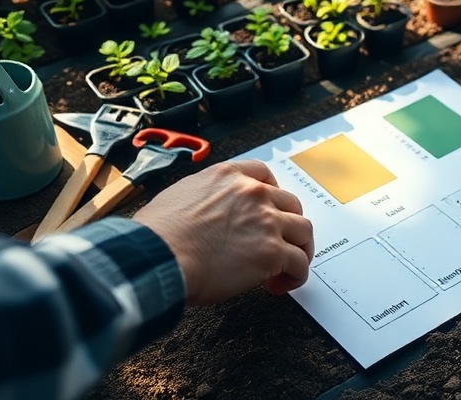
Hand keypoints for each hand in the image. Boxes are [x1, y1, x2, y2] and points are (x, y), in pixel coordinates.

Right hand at [132, 160, 312, 304]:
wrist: (159, 257)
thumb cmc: (157, 235)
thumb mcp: (178, 197)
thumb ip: (202, 199)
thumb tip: (202, 217)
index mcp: (227, 176)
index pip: (263, 174)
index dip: (271, 194)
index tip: (269, 209)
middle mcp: (252, 193)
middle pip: (291, 203)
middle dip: (287, 224)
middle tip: (279, 243)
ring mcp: (266, 221)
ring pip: (303, 231)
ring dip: (299, 249)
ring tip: (287, 267)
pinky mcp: (272, 252)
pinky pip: (300, 263)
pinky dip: (297, 275)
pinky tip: (281, 285)